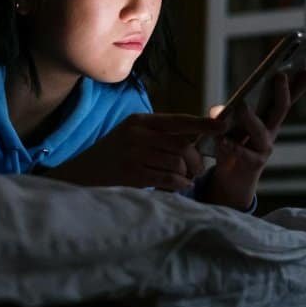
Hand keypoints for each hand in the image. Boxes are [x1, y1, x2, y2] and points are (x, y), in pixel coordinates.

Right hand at [44, 113, 226, 190]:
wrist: (81, 174)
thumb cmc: (113, 156)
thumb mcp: (132, 136)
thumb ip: (158, 135)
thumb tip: (195, 137)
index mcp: (140, 121)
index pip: (178, 120)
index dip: (203, 123)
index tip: (224, 125)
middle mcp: (137, 134)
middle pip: (181, 144)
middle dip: (196, 160)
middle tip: (199, 170)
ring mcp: (133, 154)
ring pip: (176, 162)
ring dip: (187, 174)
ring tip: (187, 179)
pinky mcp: (132, 174)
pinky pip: (166, 178)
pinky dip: (178, 183)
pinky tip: (179, 185)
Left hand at [204, 68, 305, 209]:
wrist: (233, 179)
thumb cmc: (233, 144)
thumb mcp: (229, 124)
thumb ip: (226, 113)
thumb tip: (218, 110)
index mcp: (269, 117)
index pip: (287, 97)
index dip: (300, 82)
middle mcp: (271, 130)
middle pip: (281, 109)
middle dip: (282, 92)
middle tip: (280, 75)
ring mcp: (265, 147)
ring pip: (261, 131)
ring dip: (251, 118)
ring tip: (242, 105)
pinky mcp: (254, 163)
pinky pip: (243, 153)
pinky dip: (231, 146)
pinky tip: (221, 140)